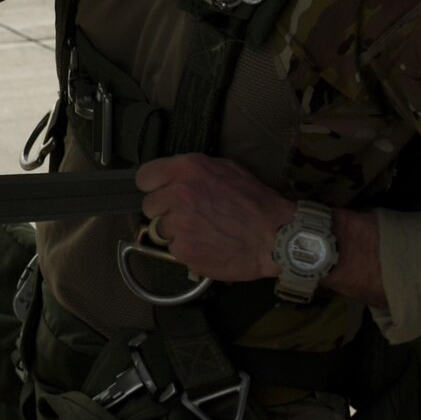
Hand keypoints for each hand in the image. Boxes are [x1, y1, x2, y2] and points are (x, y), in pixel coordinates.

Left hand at [136, 154, 293, 282]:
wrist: (276, 236)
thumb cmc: (256, 202)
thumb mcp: (226, 169)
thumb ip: (194, 172)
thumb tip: (173, 178)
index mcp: (187, 169)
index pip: (144, 176)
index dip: (152, 186)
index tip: (159, 192)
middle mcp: (178, 194)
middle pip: (149, 206)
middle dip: (164, 211)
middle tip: (187, 214)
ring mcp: (179, 224)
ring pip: (160, 230)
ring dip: (176, 232)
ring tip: (202, 231)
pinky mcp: (184, 250)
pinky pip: (175, 250)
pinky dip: (188, 249)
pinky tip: (208, 244)